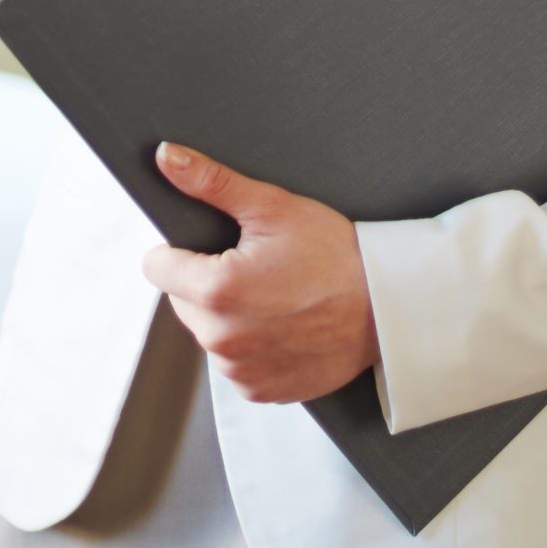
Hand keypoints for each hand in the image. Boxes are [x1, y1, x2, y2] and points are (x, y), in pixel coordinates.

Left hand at [140, 143, 380, 405]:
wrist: (389, 307)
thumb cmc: (336, 253)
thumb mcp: (273, 207)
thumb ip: (211, 183)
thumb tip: (165, 156)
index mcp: (217, 291)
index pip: (157, 268)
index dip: (181, 250)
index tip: (214, 245)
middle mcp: (221, 340)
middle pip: (181, 300)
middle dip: (206, 282)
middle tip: (255, 267)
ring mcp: (240, 371)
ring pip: (207, 332)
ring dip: (226, 316)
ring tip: (273, 295)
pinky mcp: (260, 390)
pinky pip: (234, 363)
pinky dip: (249, 346)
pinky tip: (282, 325)